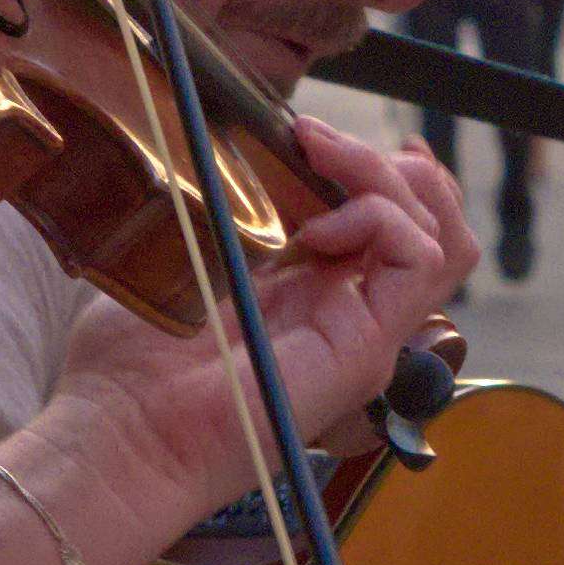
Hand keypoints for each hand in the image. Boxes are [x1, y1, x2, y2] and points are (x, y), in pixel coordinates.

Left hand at [49, 125, 475, 522]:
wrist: (124, 431)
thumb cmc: (136, 356)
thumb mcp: (190, 256)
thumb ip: (238, 211)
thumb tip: (263, 148)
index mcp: (314, 290)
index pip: (394, 219)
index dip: (378, 168)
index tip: (312, 133)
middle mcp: (351, 311)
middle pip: (433, 222)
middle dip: (388, 162)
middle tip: (314, 140)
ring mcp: (364, 333)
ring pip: (439, 235)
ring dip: (385, 176)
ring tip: (318, 157)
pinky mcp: (364, 348)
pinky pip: (418, 261)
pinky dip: (379, 220)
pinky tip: (318, 227)